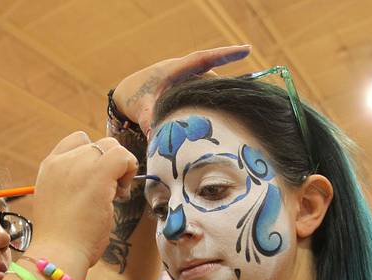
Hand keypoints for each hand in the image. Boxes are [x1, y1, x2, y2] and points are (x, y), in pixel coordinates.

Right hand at [31, 133, 137, 268]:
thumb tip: (101, 183)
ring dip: (120, 167)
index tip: (95, 182)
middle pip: (97, 144)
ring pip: (112, 146)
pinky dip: (130, 170)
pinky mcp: (98, 174)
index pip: (77, 141)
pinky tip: (121, 194)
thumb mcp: (59, 202)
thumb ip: (73, 185)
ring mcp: (79, 164)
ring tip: (115, 195)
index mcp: (49, 167)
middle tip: (109, 193)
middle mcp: (62, 160)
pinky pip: (123, 156)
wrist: (58, 252)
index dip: (93, 158)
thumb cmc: (62, 239)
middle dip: (108, 165)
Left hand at [111, 45, 250, 134]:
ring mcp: (184, 79)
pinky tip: (216, 114)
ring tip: (233, 108)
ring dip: (218, 93)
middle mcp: (182, 70)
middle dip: (228, 82)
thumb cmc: (133, 98)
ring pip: (207, 82)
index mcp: (174, 69)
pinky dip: (210, 99)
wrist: (124, 94)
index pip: (203, 59)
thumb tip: (154, 138)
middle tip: (246, 94)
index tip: (247, 49)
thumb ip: (148, 121)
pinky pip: (202, 89)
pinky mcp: (185, 88)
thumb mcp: (140, 109)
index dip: (225, 54)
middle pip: (211, 73)